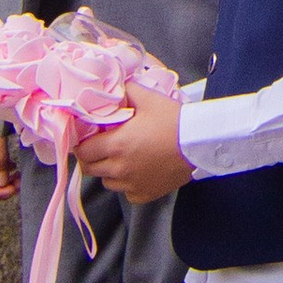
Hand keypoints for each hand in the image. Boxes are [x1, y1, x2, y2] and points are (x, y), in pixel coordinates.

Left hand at [75, 88, 191, 199]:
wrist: (199, 144)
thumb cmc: (174, 121)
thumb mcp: (149, 99)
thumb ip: (128, 91)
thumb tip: (116, 88)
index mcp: (116, 145)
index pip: (83, 151)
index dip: (83, 143)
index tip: (89, 138)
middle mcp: (119, 169)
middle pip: (90, 169)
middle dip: (92, 158)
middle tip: (102, 147)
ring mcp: (131, 184)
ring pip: (107, 182)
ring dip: (109, 172)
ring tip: (122, 159)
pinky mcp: (144, 195)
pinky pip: (126, 193)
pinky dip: (127, 184)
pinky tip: (138, 171)